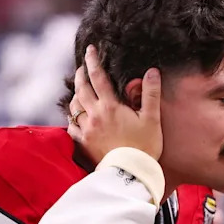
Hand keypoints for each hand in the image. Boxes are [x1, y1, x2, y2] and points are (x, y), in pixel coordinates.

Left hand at [67, 45, 162, 161]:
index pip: (98, 77)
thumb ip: (150, 94)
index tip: (90, 50)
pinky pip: (71, 126)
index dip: (93, 60)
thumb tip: (152, 72)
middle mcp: (95, 115)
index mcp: (111, 106)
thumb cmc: (145, 146)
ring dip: (76, 95)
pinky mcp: (84, 143)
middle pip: (81, 88)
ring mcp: (87, 129)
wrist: (131, 173)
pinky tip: (77, 117)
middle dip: (81, 75)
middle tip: (83, 67)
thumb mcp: (152, 119)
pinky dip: (72, 118)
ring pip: (74, 106)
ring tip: (81, 91)